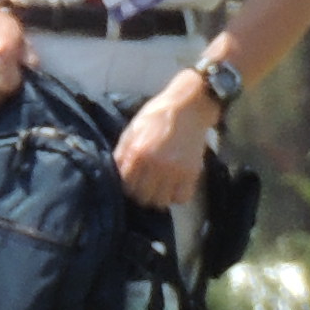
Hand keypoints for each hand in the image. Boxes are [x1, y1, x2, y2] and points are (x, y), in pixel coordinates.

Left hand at [116, 75, 213, 207]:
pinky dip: (176, 196)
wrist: (188, 107)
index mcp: (138, 153)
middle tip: (145, 186)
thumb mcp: (132, 130)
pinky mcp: (191, 173)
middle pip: (143, 198)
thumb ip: (123, 153)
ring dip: (159, 197)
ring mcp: (175, 171)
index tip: (132, 183)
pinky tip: (174, 186)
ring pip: (162, 202)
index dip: (128, 187)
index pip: (127, 186)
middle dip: (142, 194)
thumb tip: (117, 173)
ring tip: (160, 187)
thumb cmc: (157, 116)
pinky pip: (182, 198)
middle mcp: (156, 165)